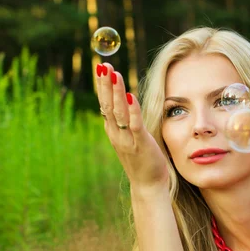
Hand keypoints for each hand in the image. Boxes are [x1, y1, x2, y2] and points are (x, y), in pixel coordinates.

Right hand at [95, 63, 168, 188]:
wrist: (148, 185)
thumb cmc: (142, 160)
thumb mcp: (130, 139)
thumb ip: (125, 123)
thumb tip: (122, 103)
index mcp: (113, 131)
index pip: (104, 104)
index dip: (103, 86)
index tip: (101, 68)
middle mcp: (116, 134)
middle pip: (108, 105)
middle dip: (106, 84)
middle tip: (103, 65)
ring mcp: (127, 139)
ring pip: (119, 112)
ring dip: (117, 92)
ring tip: (115, 73)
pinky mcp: (141, 144)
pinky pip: (135, 125)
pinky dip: (132, 110)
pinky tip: (131, 96)